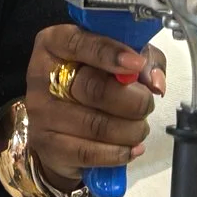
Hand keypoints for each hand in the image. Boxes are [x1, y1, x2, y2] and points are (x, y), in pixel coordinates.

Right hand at [24, 25, 165, 190]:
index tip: (136, 63)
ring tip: (139, 128)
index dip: (108, 53)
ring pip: (97, 125)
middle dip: (134, 100)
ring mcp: (41, 113)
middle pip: (93, 88)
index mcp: (54, 43)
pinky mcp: (47, 145)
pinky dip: (120, 152)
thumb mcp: (118, 59)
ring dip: (132, 130)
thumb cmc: (92, 84)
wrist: (58, 127)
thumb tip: (155, 83)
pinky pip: (91, 153)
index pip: (77, 43)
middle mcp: (41, 75)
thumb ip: (144, 60)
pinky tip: (131, 148)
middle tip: (146, 104)